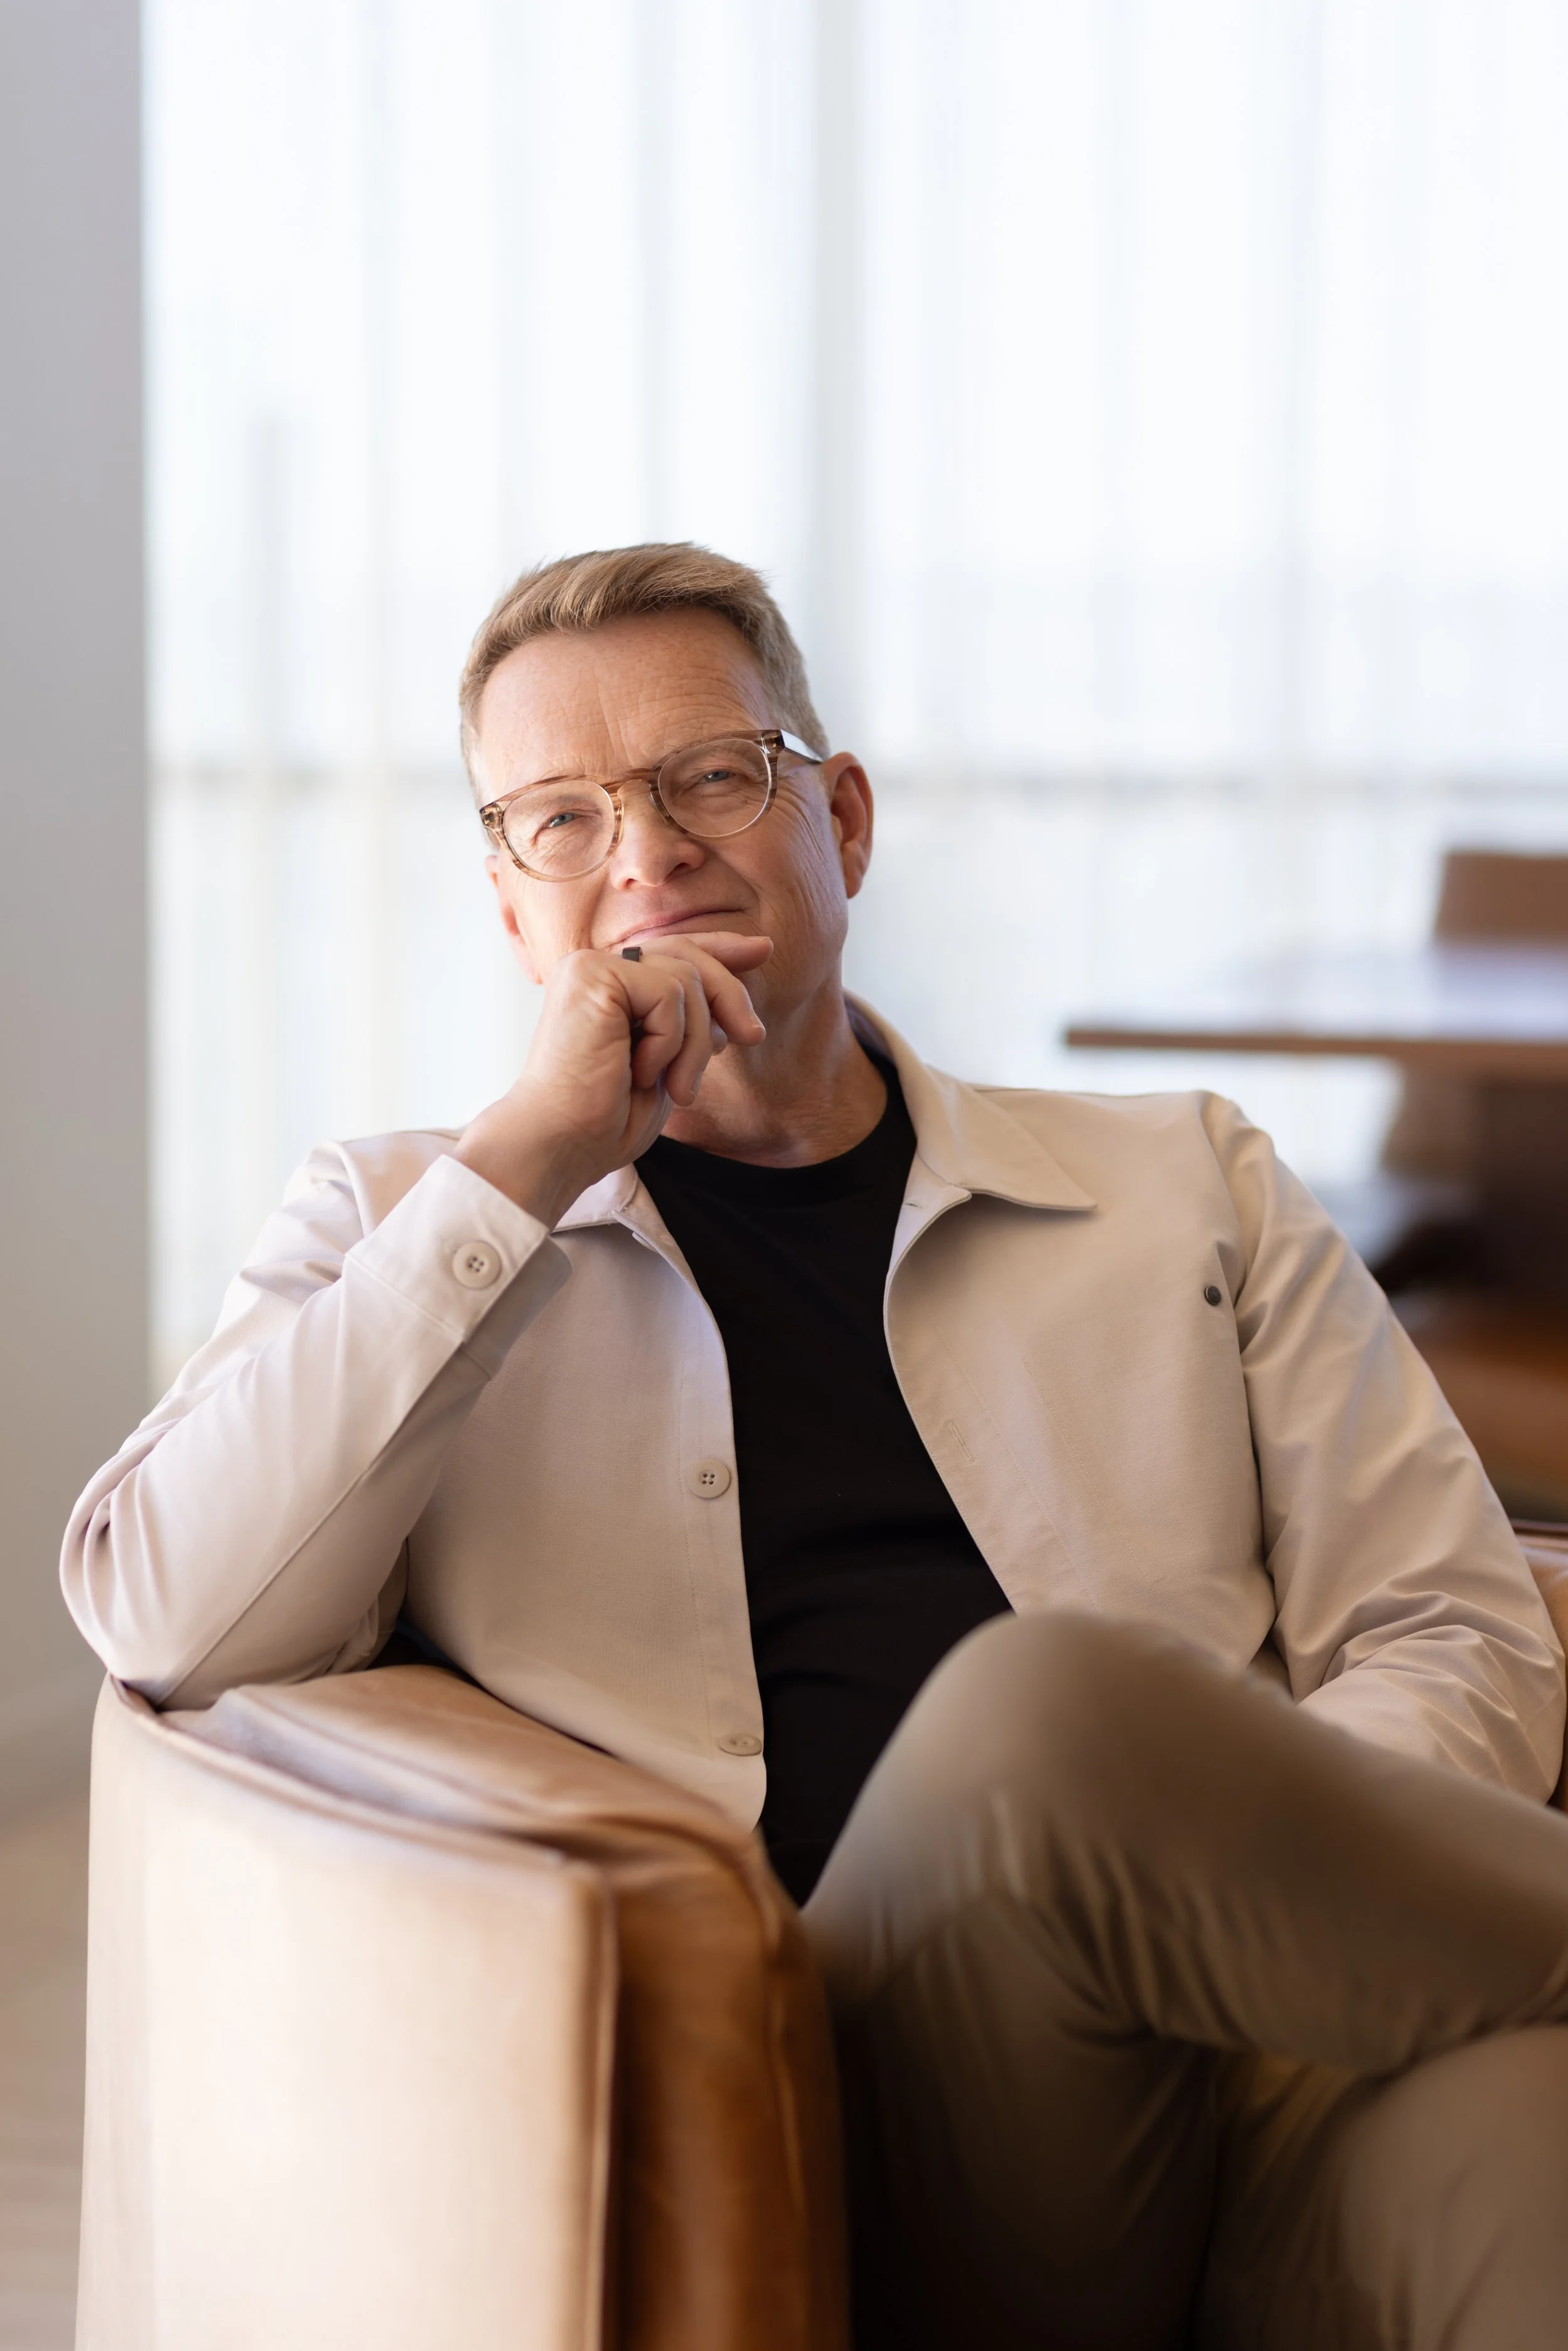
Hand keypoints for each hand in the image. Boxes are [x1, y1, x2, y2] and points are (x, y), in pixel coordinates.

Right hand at [453, 932, 771, 1225]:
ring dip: (695, 1044)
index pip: (676, 950)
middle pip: (688, 956)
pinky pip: (667, 994)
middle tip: (751, 1039)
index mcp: (609, 984)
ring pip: (686, 979)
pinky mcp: (591, 975)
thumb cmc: (607, 1118)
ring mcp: (590, 966)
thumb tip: (748, 961)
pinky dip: (669, 1042)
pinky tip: (641, 1073)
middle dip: (729, 996)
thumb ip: (696, 1013)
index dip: (722, 949)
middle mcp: (595, 967)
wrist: (562, 1145)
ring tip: (676, 1088)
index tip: (763, 950)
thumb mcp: (670, 1059)